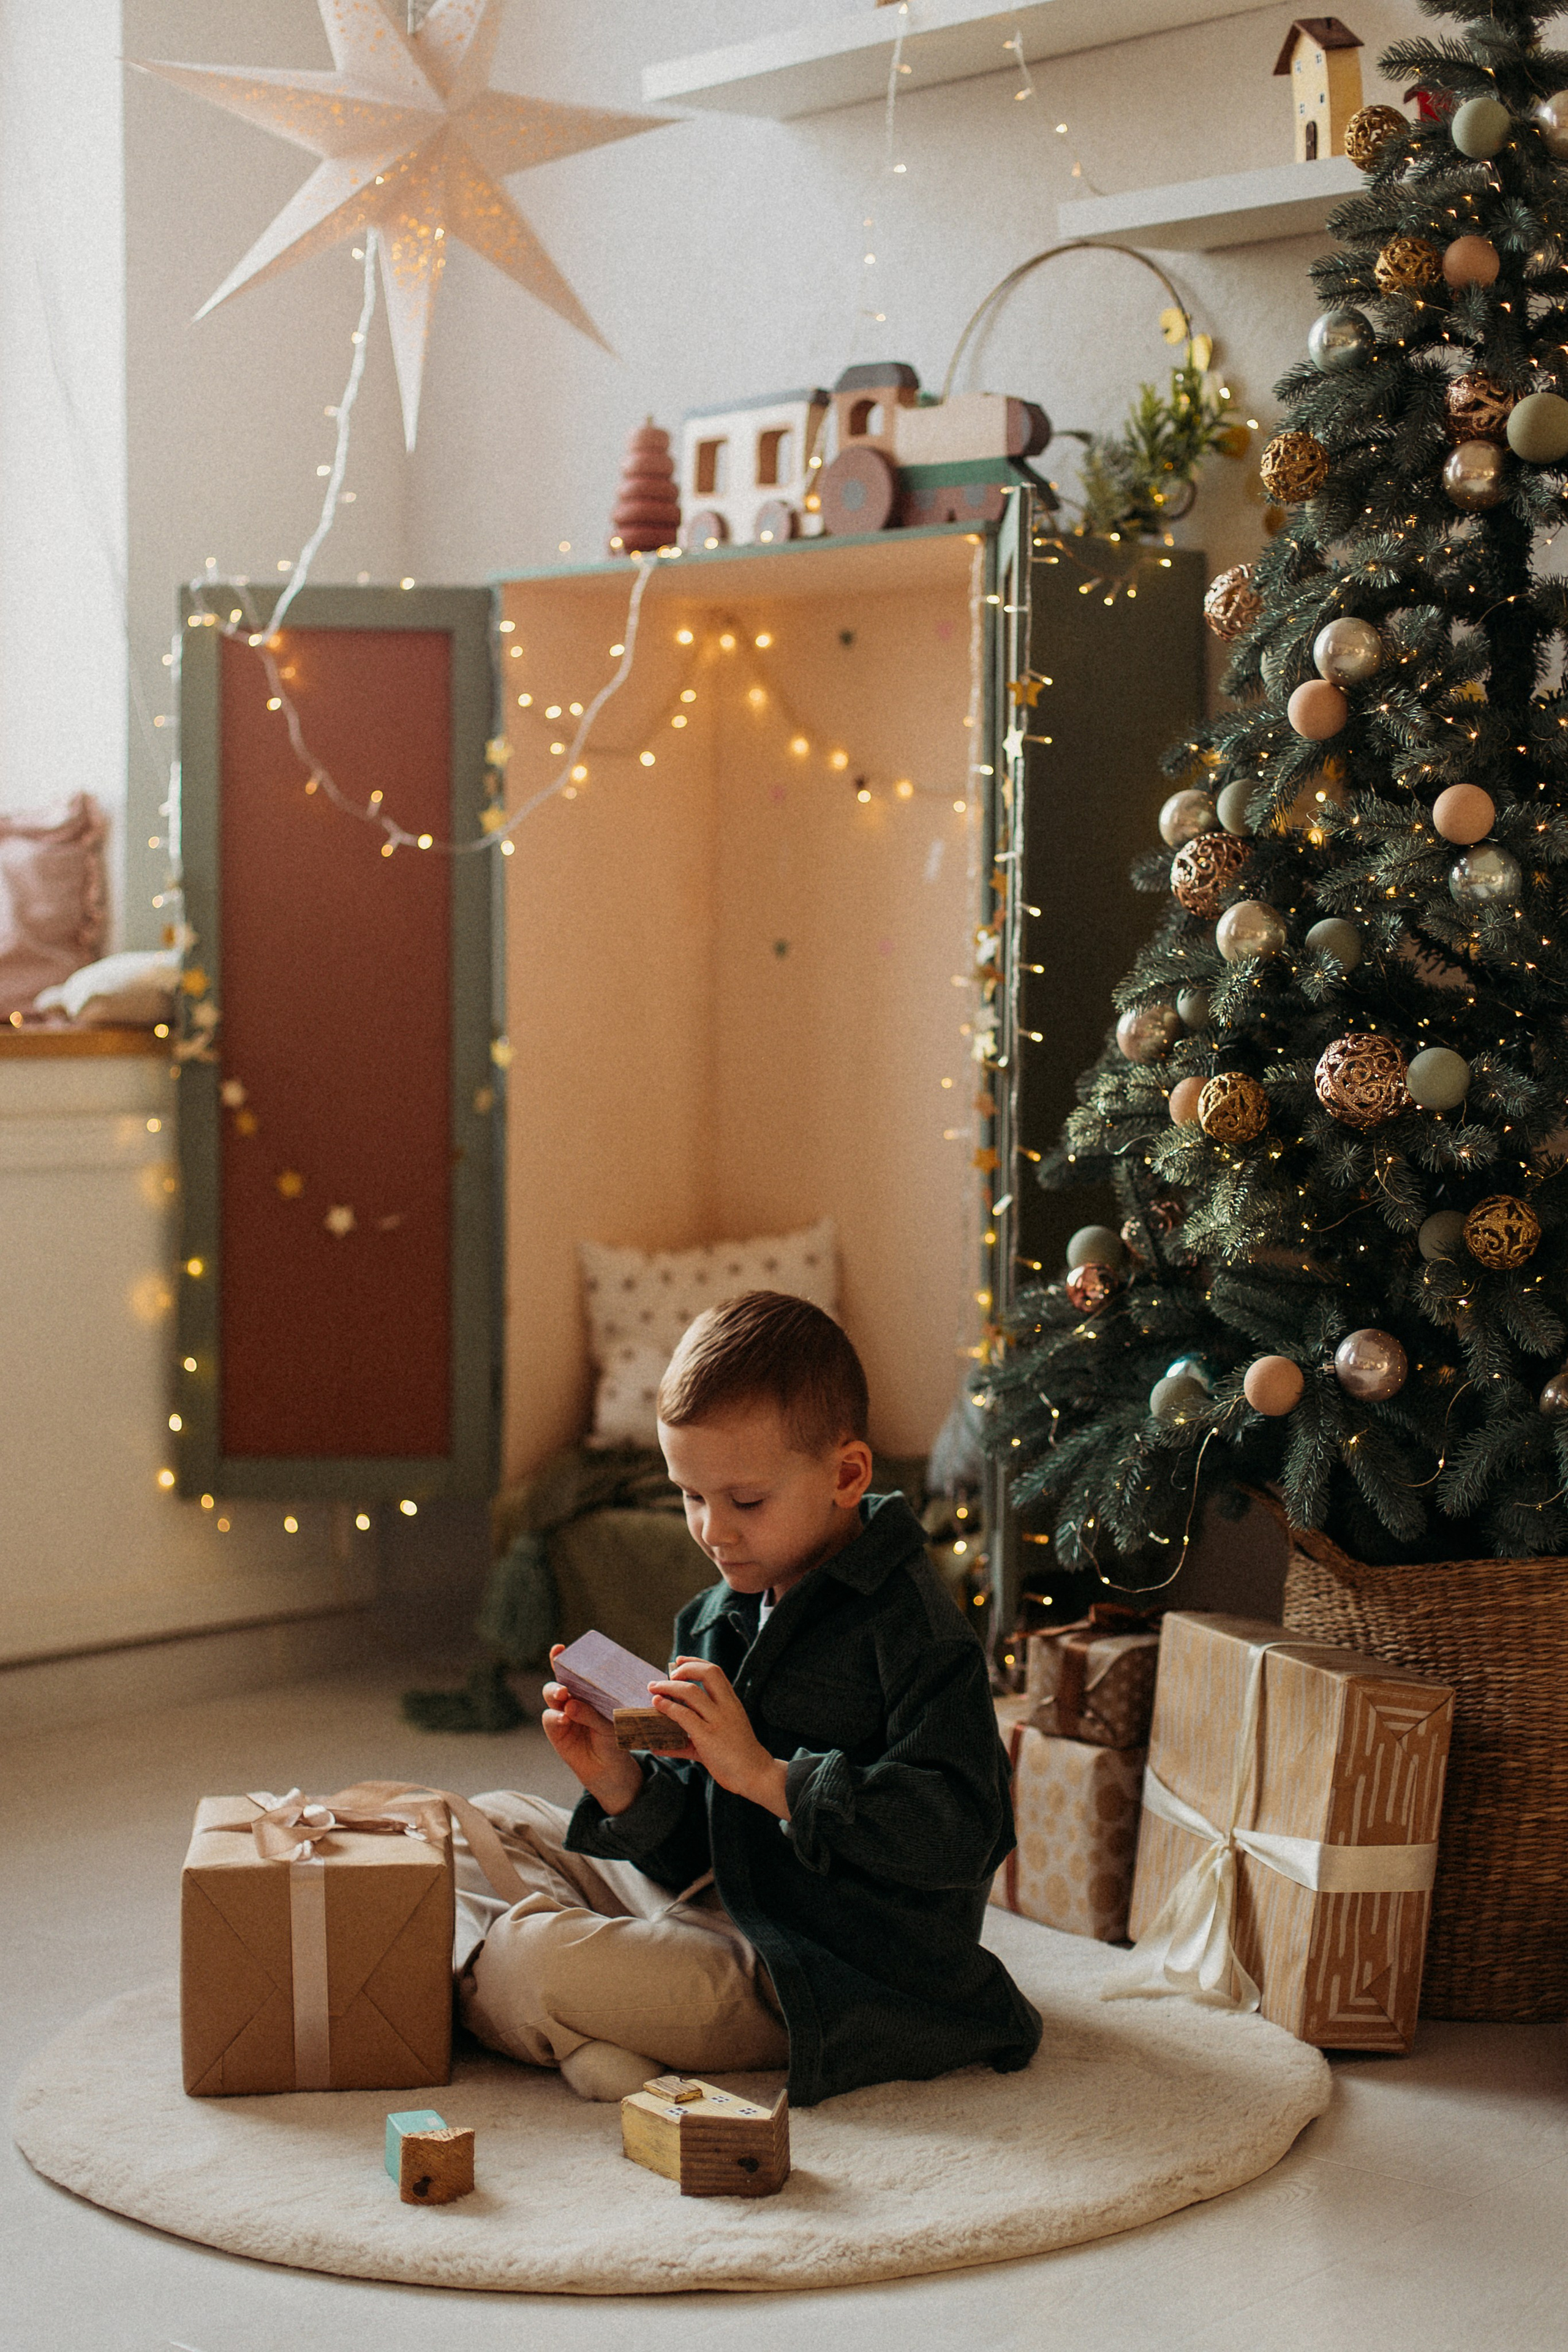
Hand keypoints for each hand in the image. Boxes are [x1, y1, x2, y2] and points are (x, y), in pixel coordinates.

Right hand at [542, 1646, 644, 1815]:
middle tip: (565, 1683)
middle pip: (560, 1678)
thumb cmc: (614, 1738)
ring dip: (555, 1693)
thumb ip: (592, 1713)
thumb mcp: (611, 1723)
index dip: (565, 1658)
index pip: (577, 1670)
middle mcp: (574, 1696)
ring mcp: (562, 1712)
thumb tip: (571, 1705)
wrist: (609, 1767)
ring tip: (564, 1697)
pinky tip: (564, 1719)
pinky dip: (555, 1717)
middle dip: (558, 1675)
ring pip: (552, 1695)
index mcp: (590, 1689)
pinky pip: (550, 1718)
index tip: (559, 1649)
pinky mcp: (555, 1730)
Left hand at [650, 1658, 789, 1819]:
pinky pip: (684, 1715)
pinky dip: (667, 1707)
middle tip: (667, 1675)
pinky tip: (658, 1706)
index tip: (679, 1661)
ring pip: (690, 1692)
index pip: (715, 1672)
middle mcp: (726, 1707)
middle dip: (684, 1669)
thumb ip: (692, 1737)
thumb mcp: (722, 1736)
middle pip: (707, 1673)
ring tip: (654, 1689)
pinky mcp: (707, 1736)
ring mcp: (717, 1720)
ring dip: (668, 1687)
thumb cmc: (738, 1756)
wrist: (755, 1774)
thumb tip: (660, 1745)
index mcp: (732, 1703)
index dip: (695, 1662)